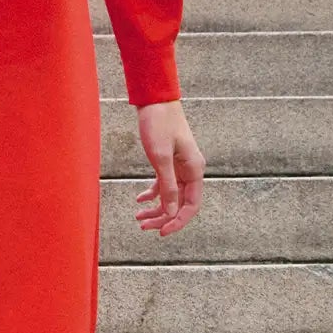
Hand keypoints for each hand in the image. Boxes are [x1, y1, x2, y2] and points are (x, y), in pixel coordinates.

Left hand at [134, 100, 203, 237]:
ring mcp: (180, 166)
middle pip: (180, 204)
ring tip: (138, 217)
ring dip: (156, 208)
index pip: (191, 206)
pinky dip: (152, 193)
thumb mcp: (161, 158)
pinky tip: (139, 199)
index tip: (161, 232)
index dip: (178, 222)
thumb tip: (172, 213)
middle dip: (163, 217)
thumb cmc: (159, 124)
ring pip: (171, 195)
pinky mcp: (170, 161)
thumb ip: (168, 186)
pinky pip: (164, 184)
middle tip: (143, 227)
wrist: (155, 100)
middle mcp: (190, 170)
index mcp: (194, 170)